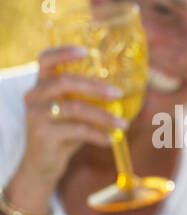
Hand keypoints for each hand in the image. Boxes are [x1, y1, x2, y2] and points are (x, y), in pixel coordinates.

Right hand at [13, 46, 121, 204]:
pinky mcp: (42, 134)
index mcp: (41, 85)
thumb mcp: (76, 113)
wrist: (44, 164)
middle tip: (119, 94)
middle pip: (65, 82)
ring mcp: (35, 114)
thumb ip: (89, 100)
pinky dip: (98, 134)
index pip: (46, 60)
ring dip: (104, 115)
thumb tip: (124, 93)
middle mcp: (34, 95)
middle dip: (95, 87)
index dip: (64, 53)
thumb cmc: (64, 133)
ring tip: (123, 124)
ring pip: (74, 107)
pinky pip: (77, 130)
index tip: (86, 51)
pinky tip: (111, 140)